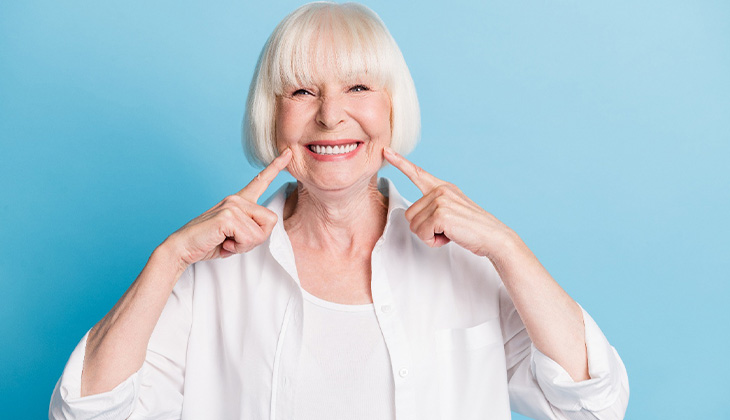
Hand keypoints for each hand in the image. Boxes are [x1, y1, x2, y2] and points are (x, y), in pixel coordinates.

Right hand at [164, 149, 291, 268]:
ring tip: (227, 242)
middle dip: (257, 239)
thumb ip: (251, 228)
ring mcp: (232, 205)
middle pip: (271, 220)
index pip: (261, 180)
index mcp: (239, 200)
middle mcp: (237, 199)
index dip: (276, 167)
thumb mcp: (236, 235)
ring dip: (245, 245)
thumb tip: (263, 230)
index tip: (289, 152)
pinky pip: (249, 237)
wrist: (183, 247)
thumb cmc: (209, 242)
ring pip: (261, 232)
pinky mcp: (228, 216)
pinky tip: (223, 243)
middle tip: (235, 242)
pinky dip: (238, 247)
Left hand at [383, 147, 515, 258]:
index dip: (400, 162)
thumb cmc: (472, 229)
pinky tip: (449, 236)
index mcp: (443, 187)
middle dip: (424, 228)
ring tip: (450, 232)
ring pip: (414, 225)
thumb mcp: (453, 210)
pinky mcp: (440, 214)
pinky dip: (433, 241)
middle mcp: (440, 190)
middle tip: (446, 229)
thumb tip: (413, 216)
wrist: (494, 237)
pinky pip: (422, 233)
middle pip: (409, 214)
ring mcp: (440, 200)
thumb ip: (434, 206)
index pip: (417, 173)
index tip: (386, 151)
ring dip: (429, 235)